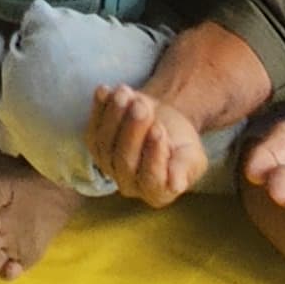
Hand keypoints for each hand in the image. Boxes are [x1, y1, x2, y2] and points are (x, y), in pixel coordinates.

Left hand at [90, 81, 209, 206]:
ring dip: (114, 115)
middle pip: (125, 160)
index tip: (160, 130)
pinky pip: (93, 127)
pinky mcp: (95, 144)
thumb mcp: (192, 156)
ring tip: (126, 93)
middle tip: (142, 106)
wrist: (163, 122)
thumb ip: (184, 169)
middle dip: (132, 130)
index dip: (154, 155)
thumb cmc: (181, 143)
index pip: (151, 178)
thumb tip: (177, 184)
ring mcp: (108, 165)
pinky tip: (105, 90)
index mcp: (157, 193)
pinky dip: (98, 108)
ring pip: (105, 142)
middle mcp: (129, 183)